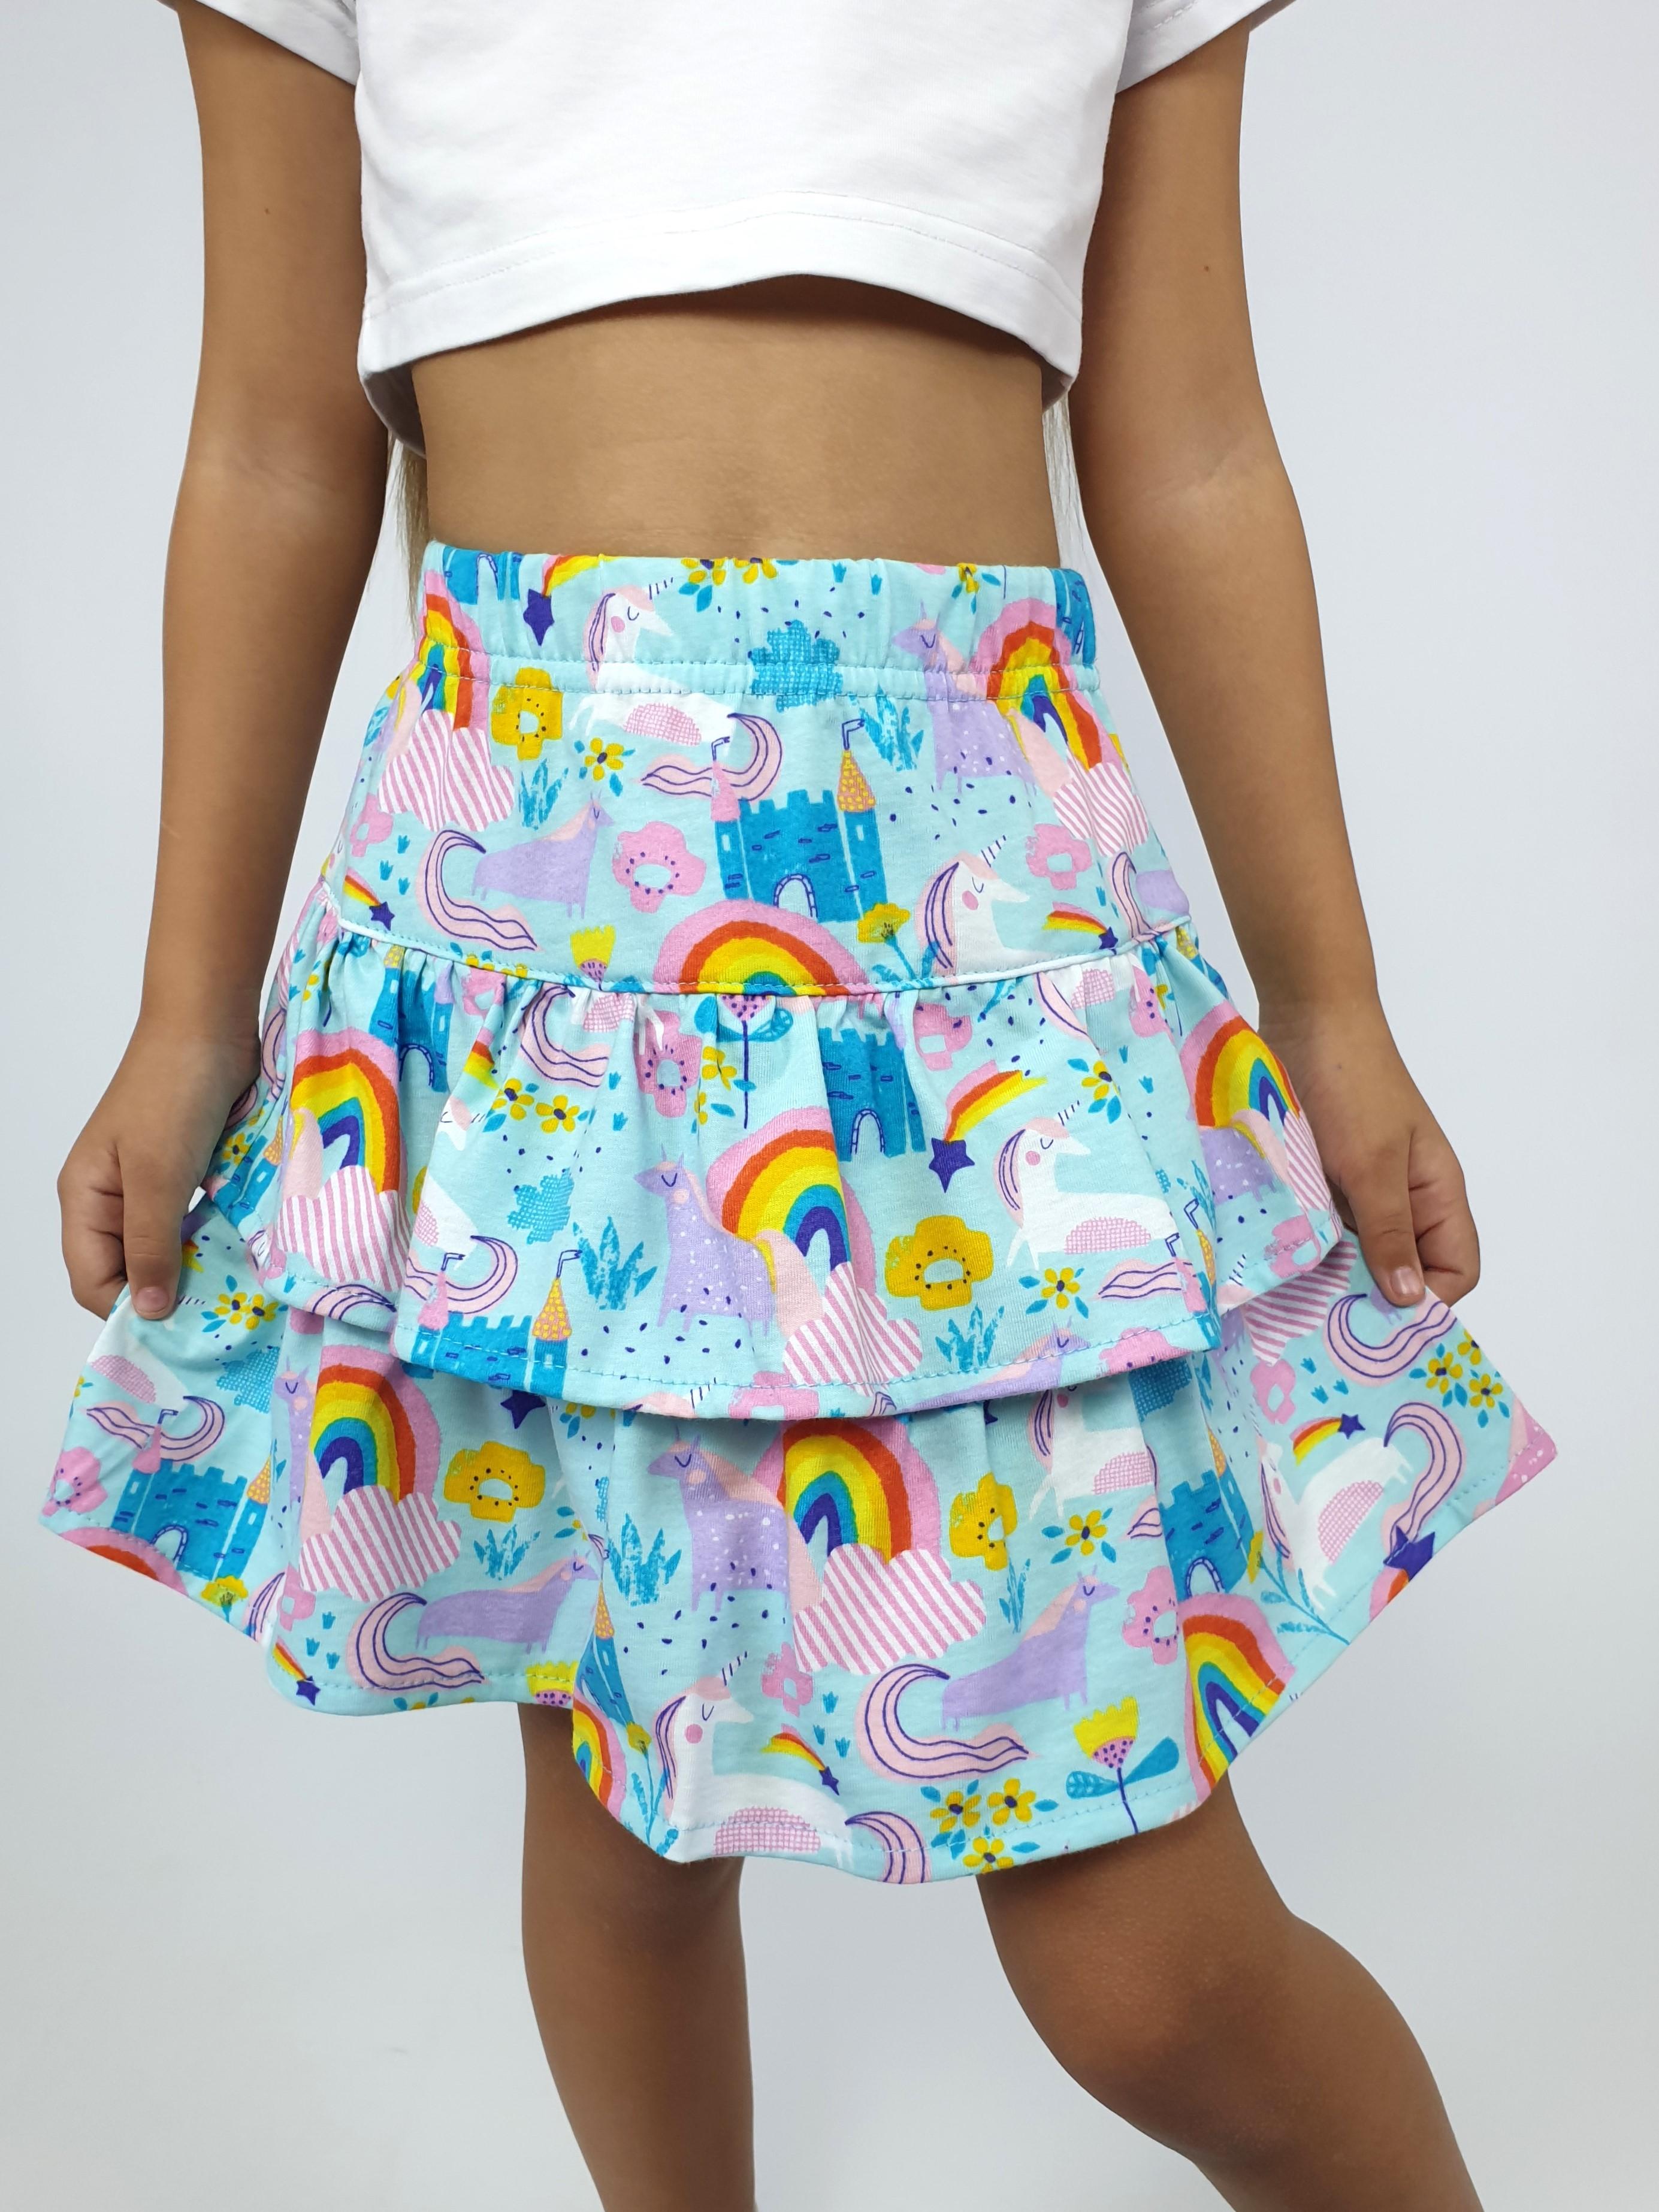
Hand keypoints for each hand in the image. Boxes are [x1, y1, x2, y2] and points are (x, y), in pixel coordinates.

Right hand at [58, 1019, 258, 1321]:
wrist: (210, 1026)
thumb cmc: (173, 1091)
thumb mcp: (157, 1175)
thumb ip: (151, 1242)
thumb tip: (144, 1310)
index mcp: (85, 1199)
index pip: (92, 1279)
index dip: (128, 1310)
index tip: (179, 1334)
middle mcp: (113, 1199)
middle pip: (129, 1270)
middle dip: (166, 1295)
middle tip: (215, 1323)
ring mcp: (152, 1187)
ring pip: (167, 1250)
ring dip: (196, 1271)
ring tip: (234, 1297)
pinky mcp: (189, 1175)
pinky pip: (195, 1224)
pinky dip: (215, 1243)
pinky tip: (245, 1259)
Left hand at [1258, 997, 1478, 1308]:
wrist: (1308, 1017)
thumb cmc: (1351, 1083)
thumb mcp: (1373, 1165)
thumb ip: (1391, 1232)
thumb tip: (1411, 1299)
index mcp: (1437, 1194)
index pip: (1456, 1271)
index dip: (1428, 1303)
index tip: (1379, 1326)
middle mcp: (1404, 1198)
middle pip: (1403, 1270)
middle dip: (1371, 1298)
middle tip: (1326, 1327)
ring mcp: (1360, 1189)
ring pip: (1357, 1254)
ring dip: (1332, 1275)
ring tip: (1296, 1304)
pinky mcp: (1322, 1179)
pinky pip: (1323, 1229)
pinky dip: (1307, 1247)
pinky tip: (1279, 1266)